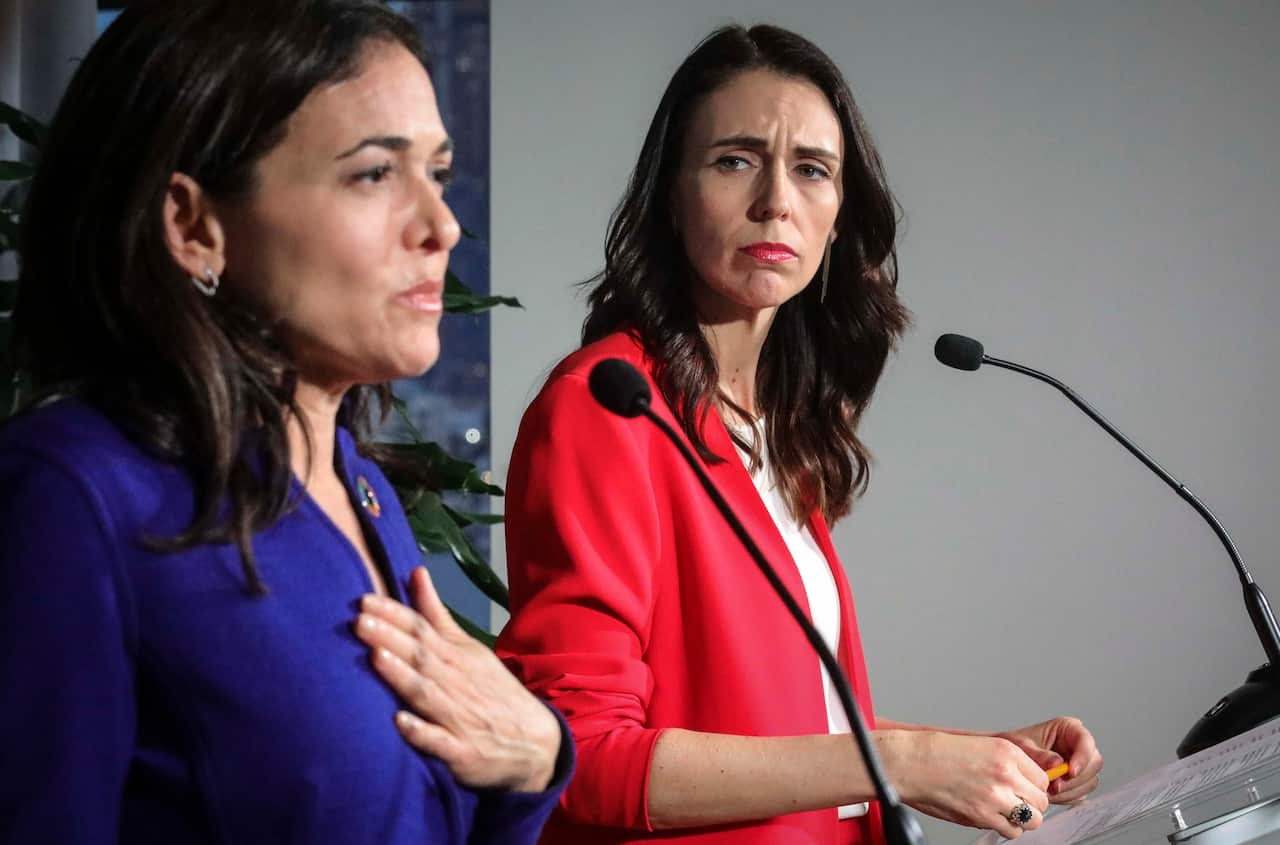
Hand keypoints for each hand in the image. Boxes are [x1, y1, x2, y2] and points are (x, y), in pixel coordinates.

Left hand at [354, 566, 561, 791]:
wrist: (535, 741)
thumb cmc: (491, 690)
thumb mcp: (468, 648)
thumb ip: (436, 614)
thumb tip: (415, 572)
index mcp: (456, 655)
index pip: (422, 629)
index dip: (394, 615)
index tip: (364, 600)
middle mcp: (456, 681)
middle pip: (420, 656)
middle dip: (390, 638)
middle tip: (359, 621)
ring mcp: (458, 717)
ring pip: (426, 693)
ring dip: (402, 675)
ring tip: (376, 657)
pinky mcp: (461, 751)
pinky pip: (440, 741)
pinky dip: (421, 731)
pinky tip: (400, 722)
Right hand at [886, 731, 1049, 838]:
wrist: (913, 763)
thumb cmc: (939, 753)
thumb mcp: (983, 745)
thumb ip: (1009, 763)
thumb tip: (1027, 782)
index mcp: (1007, 752)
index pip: (1043, 779)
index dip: (1034, 787)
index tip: (1026, 789)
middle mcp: (1006, 774)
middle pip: (1041, 801)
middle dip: (1031, 804)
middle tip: (1016, 802)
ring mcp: (995, 797)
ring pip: (1031, 820)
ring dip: (1021, 819)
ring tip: (1005, 811)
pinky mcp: (982, 816)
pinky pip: (1010, 831)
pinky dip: (1005, 827)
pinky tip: (992, 816)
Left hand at [997, 717, 1102, 804]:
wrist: (1006, 761)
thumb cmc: (1014, 746)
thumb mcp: (1022, 746)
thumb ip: (1040, 755)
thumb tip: (1057, 764)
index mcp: (1067, 729)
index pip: (1086, 741)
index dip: (1083, 757)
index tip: (1070, 771)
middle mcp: (1077, 746)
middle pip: (1094, 763)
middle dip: (1075, 778)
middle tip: (1055, 786)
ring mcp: (1080, 765)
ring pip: (1090, 781)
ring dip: (1069, 790)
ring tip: (1047, 791)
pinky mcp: (1077, 782)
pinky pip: (1081, 794)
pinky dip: (1067, 797)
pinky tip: (1050, 794)